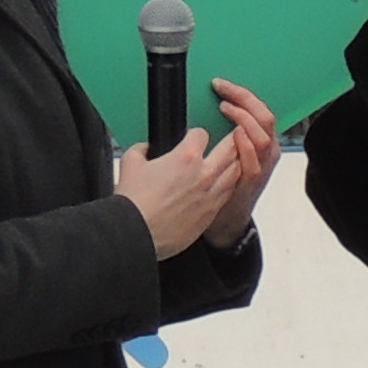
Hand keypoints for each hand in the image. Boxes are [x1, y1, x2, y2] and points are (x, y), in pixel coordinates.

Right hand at [116, 88, 273, 256]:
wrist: (138, 233)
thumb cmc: (134, 203)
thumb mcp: (130, 164)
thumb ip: (142, 150)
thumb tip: (145, 148)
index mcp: (186, 158)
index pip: (201, 134)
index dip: (196, 133)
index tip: (193, 137)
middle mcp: (204, 174)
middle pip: (230, 148)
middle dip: (230, 139)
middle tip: (229, 136)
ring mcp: (211, 195)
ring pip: (236, 171)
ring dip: (235, 161)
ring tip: (231, 158)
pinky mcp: (211, 213)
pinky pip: (229, 193)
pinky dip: (229, 184)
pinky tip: (224, 183)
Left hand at [199, 81, 276, 244]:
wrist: (225, 221)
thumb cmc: (221, 185)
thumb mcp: (229, 157)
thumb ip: (224, 137)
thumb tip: (200, 113)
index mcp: (260, 141)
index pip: (259, 109)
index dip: (242, 94)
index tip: (220, 85)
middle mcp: (266, 152)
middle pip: (265, 117)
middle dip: (244, 99)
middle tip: (223, 90)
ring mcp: (261, 167)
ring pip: (263, 135)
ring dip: (244, 118)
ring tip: (226, 108)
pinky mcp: (251, 183)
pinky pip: (254, 162)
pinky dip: (247, 145)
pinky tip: (236, 134)